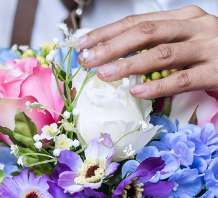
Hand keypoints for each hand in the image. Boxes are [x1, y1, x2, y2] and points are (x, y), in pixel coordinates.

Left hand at [77, 6, 217, 98]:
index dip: (107, 33)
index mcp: (184, 17)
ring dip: (130, 64)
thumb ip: (156, 46)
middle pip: (147, 32)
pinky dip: (157, 85)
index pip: (138, 22)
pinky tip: (136, 90)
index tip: (82, 45)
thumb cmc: (212, 56)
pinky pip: (183, 79)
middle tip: (87, 59)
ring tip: (104, 74)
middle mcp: (196, 28)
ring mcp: (208, 48)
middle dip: (113, 46)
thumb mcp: (185, 42)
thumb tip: (111, 59)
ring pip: (163, 54)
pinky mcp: (216, 71)